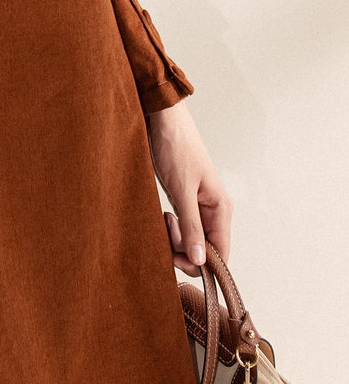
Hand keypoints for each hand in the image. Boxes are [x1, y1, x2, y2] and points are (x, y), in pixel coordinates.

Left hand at [144, 98, 231, 277]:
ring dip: (176, 238)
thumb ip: (191, 227)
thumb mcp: (181, 190)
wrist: (162, 118)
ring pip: (192, 239)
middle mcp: (214, 210)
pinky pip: (183, 227)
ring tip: (164, 218)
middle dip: (184, 249)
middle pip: (205, 250)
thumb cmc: (175, 147)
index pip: (220, 254)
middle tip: (166, 231)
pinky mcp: (185, 201)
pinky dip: (172, 228)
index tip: (177, 259)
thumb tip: (200, 262)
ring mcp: (199, 206)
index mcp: (221, 208)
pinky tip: (163, 215)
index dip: (201, 264)